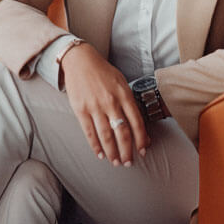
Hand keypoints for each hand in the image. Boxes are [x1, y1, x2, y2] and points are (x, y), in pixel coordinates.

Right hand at [59, 43, 148, 165]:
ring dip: (112, 152)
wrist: (80, 60)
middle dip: (127, 151)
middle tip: (128, 162)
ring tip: (115, 161)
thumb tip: (137, 125)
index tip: (142, 151)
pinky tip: (100, 154)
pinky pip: (90, 132)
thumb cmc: (103, 72)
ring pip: (106, 136)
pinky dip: (95, 146)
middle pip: (122, 133)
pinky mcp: (81, 110)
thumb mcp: (121, 82)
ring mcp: (95, 107)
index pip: (136, 122)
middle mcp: (111, 102)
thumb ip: (129, 102)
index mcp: (124, 94)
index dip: (141, 139)